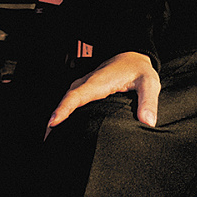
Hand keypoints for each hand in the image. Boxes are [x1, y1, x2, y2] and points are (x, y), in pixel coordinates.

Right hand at [44, 51, 160, 137]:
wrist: (132, 55)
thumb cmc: (139, 69)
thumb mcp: (149, 82)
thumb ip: (148, 102)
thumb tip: (148, 122)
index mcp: (99, 82)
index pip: (77, 96)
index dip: (64, 109)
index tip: (53, 123)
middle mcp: (87, 83)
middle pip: (66, 100)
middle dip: (55, 119)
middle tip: (48, 141)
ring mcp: (84, 85)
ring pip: (66, 100)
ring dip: (57, 116)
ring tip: (50, 138)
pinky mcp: (85, 89)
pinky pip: (71, 101)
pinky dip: (64, 112)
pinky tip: (62, 127)